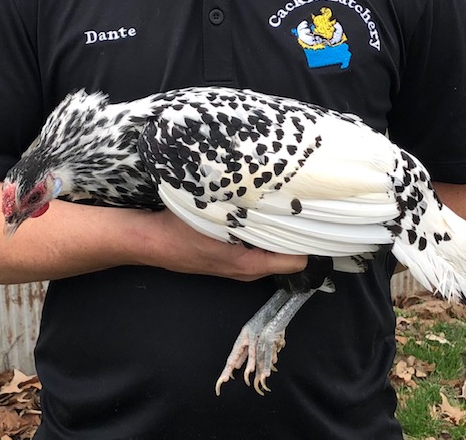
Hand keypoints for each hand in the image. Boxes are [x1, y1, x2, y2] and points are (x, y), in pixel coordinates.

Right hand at [139, 209, 307, 281]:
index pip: (296, 260)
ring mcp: (237, 265)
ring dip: (275, 230)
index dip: (308, 240)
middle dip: (293, 232)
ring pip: (269, 248)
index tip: (315, 218)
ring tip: (280, 204)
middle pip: (285, 254)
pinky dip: (259, 230)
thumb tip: (274, 195)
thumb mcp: (215, 217)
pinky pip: (254, 245)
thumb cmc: (180, 232)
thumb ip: (246, 211)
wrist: (150, 240)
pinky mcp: (228, 256)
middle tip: (299, 205)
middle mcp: (248, 269)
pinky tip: (255, 209)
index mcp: (249, 264)